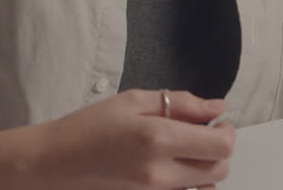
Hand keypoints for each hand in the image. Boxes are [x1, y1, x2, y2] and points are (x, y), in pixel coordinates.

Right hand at [12, 89, 233, 188]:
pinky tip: (177, 166)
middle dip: (221, 148)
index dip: (226, 131)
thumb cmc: (90, 125)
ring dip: (208, 165)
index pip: (220, 146)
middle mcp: (161, 172)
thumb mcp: (133, 100)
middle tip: (204, 131)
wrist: (55, 161)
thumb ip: (180, 103)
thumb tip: (216, 108)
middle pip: (220, 168)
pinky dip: (193, 183)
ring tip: (188, 148)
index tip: (214, 120)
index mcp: (158, 139)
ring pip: (207, 185)